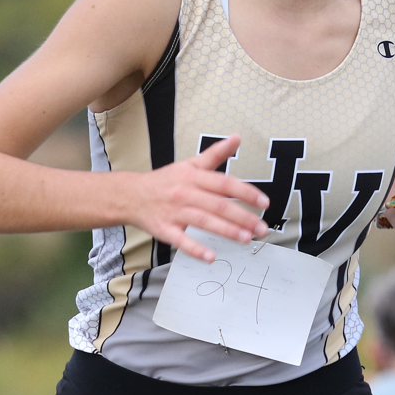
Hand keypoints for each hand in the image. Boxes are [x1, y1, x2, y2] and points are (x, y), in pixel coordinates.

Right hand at [126, 135, 268, 261]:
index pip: (224, 184)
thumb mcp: (190, 164)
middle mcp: (185, 193)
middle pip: (218, 205)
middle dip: (242, 217)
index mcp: (194, 177)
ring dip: (226, 231)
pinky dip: (195, 249)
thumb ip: (216, 153)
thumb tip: (237, 138)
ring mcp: (174, 212)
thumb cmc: (165, 181)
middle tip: (262, 229)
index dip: (246, 193)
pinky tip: (211, 257)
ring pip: (204, 221)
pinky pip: (181, 240)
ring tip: (246, 239)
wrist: (130, 195)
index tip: (264, 203)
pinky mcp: (164, 229)